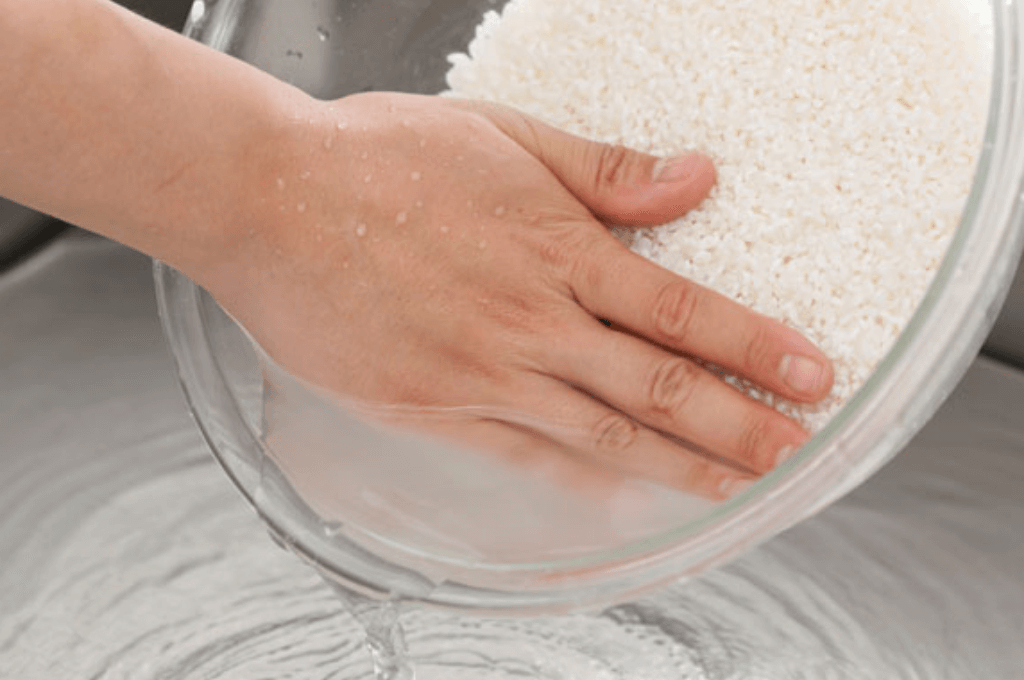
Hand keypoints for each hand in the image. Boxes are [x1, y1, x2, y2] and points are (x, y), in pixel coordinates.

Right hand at [206, 92, 832, 499]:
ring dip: (677, 465)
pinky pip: (522, 455)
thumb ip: (605, 172)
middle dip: (736, 423)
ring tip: (735, 486)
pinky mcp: (435, 409)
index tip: (810, 373)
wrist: (271, 201)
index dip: (753, 345)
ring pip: (600, 435)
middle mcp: (532, 323)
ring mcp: (483, 374)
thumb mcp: (504, 136)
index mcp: (556, 250)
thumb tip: (697, 180)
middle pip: (655, 387)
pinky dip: (578, 481)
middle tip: (795, 451)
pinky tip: (621, 498)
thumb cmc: (382, 158)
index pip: (680, 309)